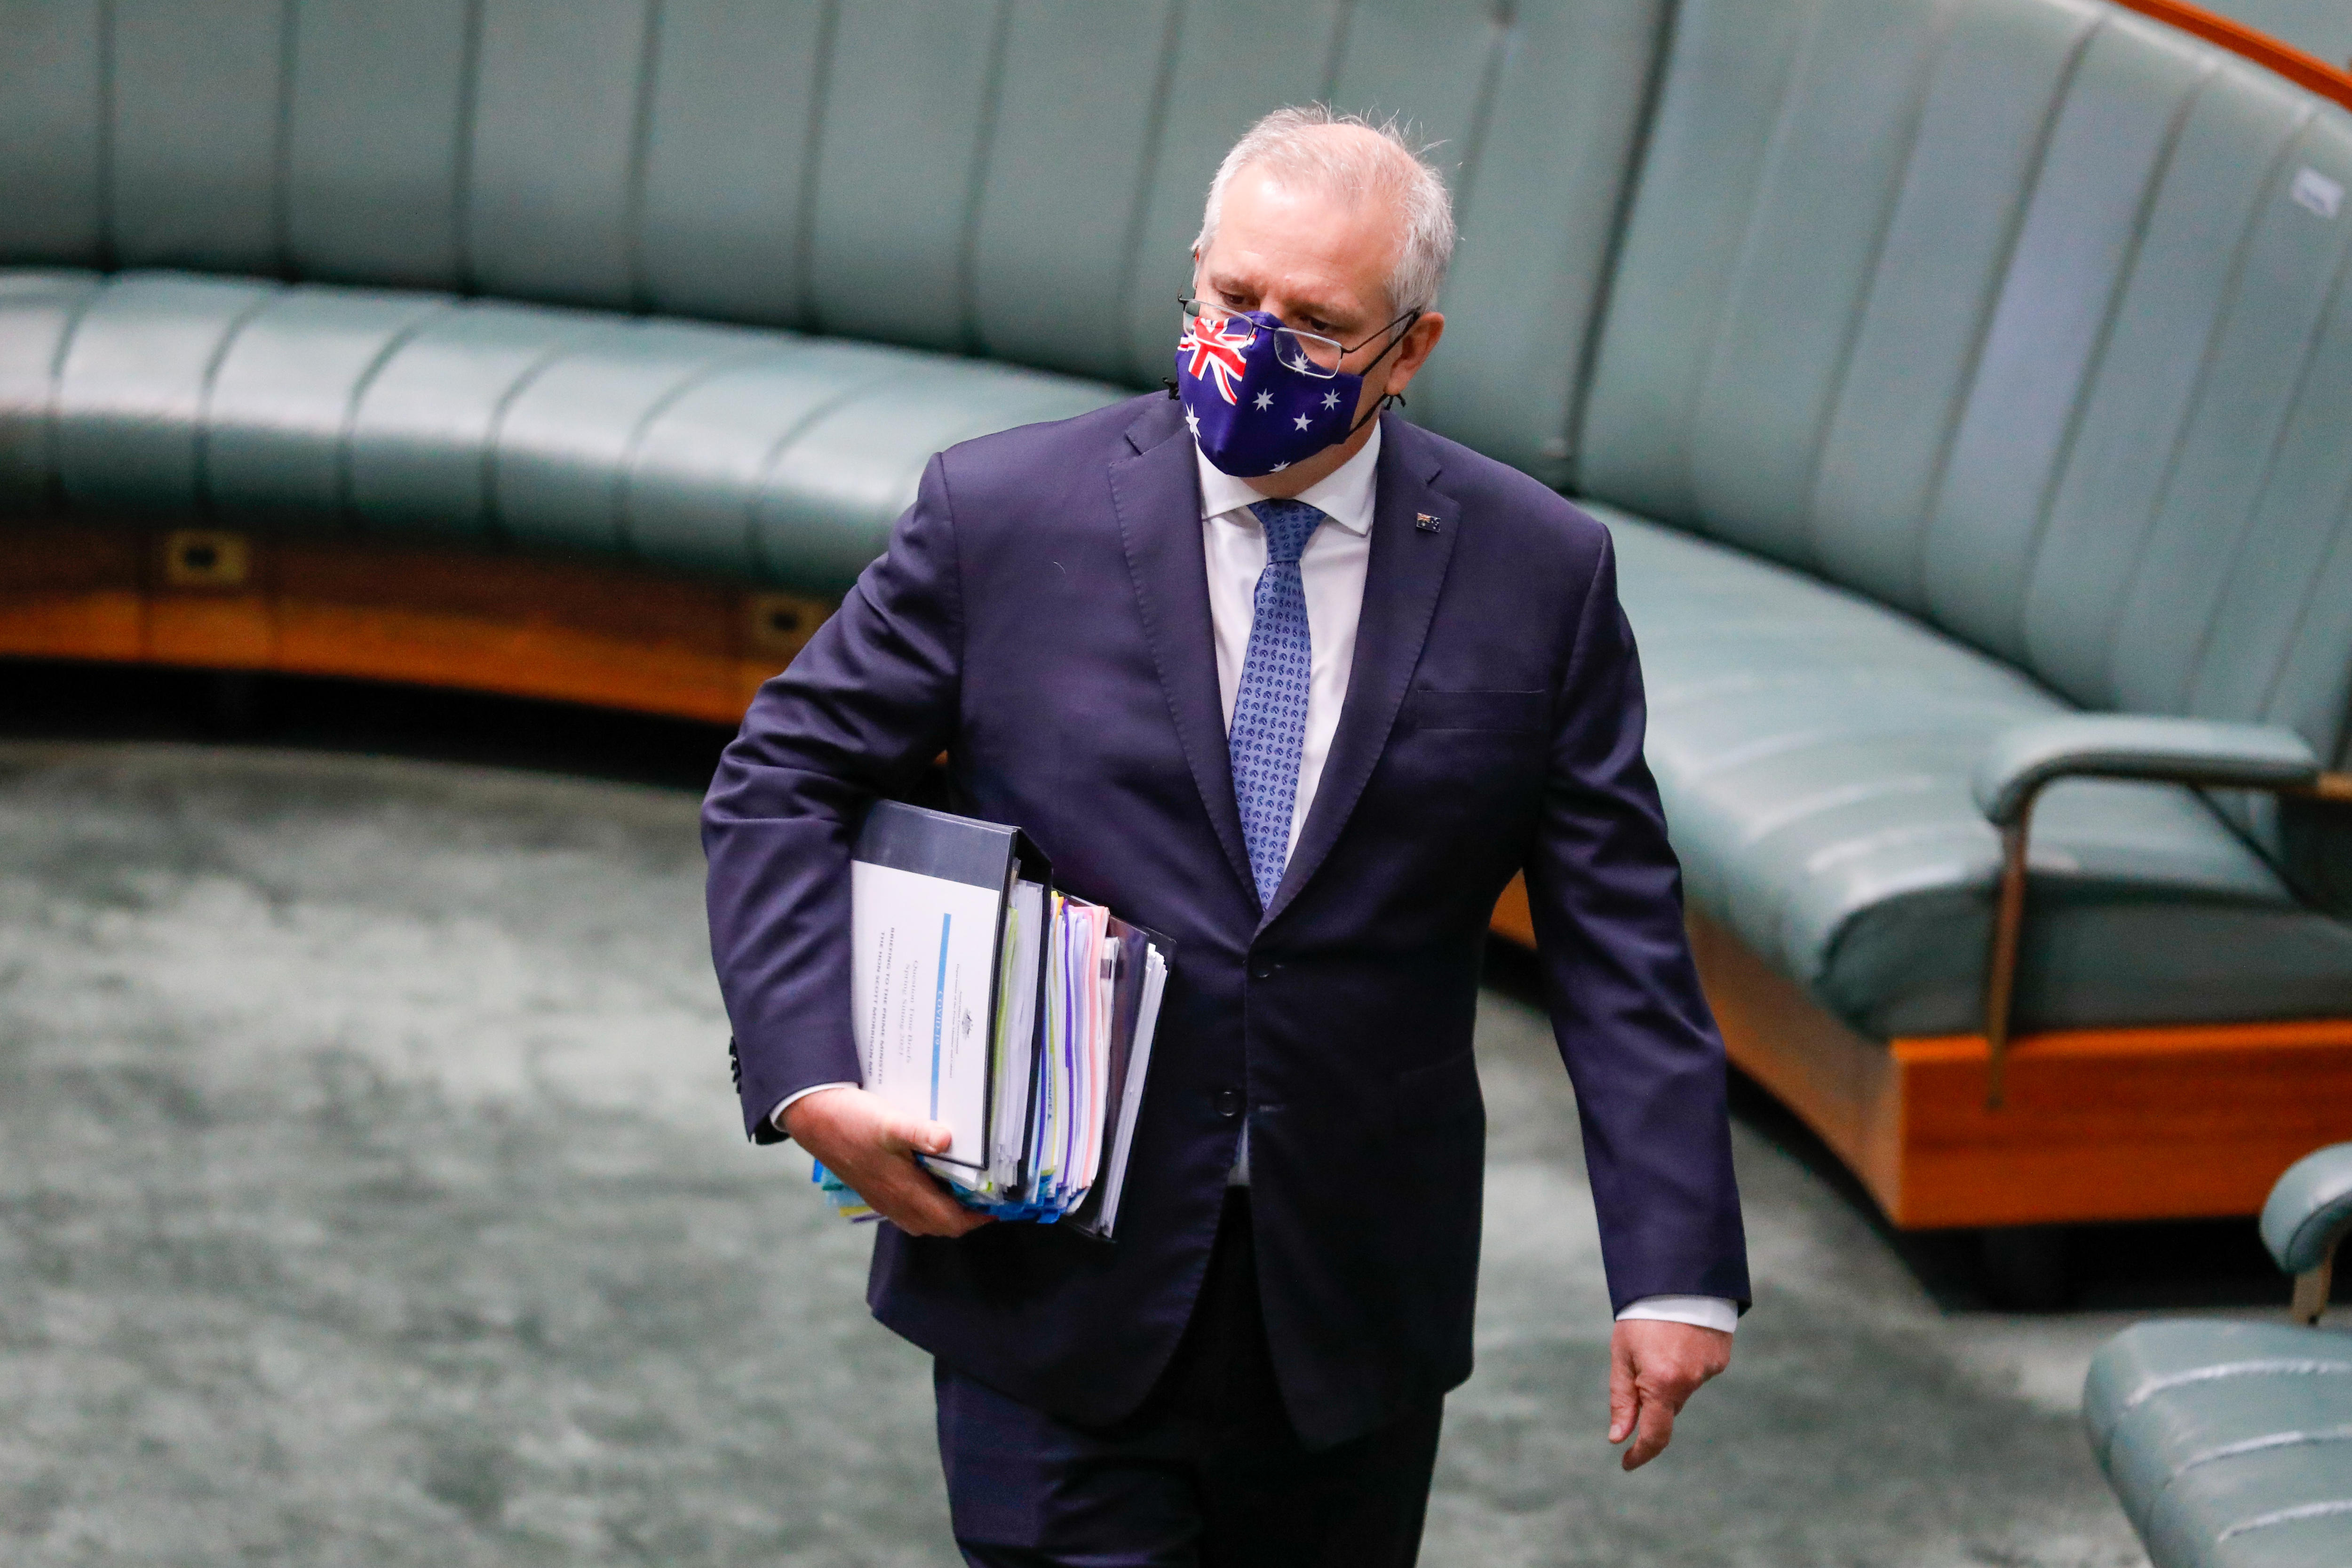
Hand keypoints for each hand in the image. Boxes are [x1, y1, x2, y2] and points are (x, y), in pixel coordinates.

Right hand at [783, 1087, 993, 1238]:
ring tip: (966, 1189)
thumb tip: (946, 1140)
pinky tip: (932, 1179)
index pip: (950, 1221)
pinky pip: (908, 1209)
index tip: (999, 1205)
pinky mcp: (874, 1189)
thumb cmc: (850, 1121)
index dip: (978, 1218)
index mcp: (904, 1192)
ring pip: (923, 1219)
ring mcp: (883, 1199)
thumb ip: (918, 1133)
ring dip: (947, 1211)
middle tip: (987, 1196)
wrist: (812, 1119)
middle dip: (966, 1217)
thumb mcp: (887, 1122)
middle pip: (940, 1225)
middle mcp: (895, 1203)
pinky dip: (927, 1203)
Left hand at [1607, 1318, 1730, 1470]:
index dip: (1641, 1453)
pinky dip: (1687, 1363)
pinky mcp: (1721, 1359)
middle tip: (1640, 1361)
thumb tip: (1618, 1438)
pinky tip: (1680, 1338)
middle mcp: (1690, 1382)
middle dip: (1652, 1397)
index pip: (1655, 1435)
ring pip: (1684, 1389)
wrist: (1678, 1278)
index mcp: (1662, 1383)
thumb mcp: (1622, 1355)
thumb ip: (1622, 1399)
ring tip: (1661, 1340)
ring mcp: (1709, 1371)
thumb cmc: (1641, 1316)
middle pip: (1668, 1407)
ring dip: (1670, 1376)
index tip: (1627, 1463)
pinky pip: (1699, 1372)